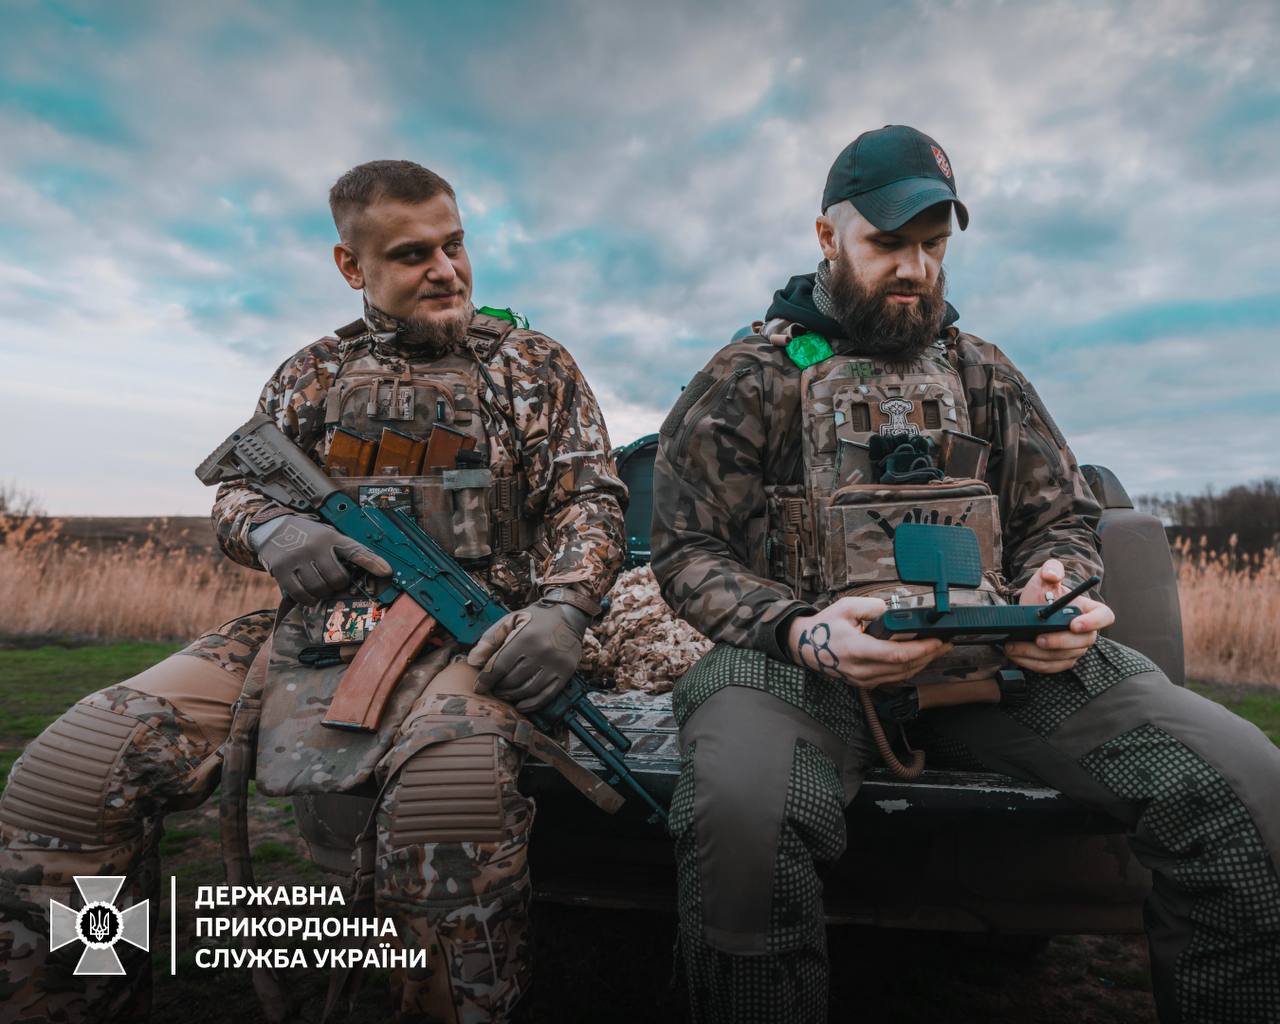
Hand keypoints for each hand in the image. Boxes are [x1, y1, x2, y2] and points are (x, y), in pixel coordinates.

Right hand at [250, 515, 391, 605]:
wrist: (272, 528)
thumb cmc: (306, 536)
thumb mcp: (326, 535)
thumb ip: (342, 551)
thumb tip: (367, 572)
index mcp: (330, 537)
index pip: (355, 550)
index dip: (372, 562)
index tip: (387, 572)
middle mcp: (315, 546)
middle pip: (338, 578)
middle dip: (338, 584)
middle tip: (332, 581)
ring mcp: (297, 558)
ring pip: (320, 589)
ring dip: (322, 592)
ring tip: (319, 584)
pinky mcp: (282, 570)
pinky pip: (301, 594)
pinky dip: (307, 598)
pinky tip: (308, 592)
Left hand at [467, 600, 589, 712]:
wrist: (568, 615)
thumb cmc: (535, 619)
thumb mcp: (509, 621)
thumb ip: (489, 640)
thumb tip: (474, 661)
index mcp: (525, 637)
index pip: (499, 666)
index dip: (486, 680)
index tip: (479, 686)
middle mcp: (542, 651)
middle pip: (512, 681)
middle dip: (498, 688)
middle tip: (493, 688)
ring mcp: (556, 664)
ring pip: (527, 690)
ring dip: (512, 696)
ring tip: (504, 693)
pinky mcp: (566, 672)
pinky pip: (546, 696)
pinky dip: (531, 704)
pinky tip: (520, 704)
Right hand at [786, 596, 951, 688]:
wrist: (806, 647)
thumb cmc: (825, 626)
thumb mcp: (846, 607)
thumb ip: (873, 607)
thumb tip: (895, 612)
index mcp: (856, 649)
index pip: (896, 654)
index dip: (921, 649)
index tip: (937, 641)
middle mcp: (861, 669)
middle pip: (904, 667)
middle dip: (929, 656)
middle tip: (945, 644)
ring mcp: (862, 679)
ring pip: (901, 676)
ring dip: (922, 664)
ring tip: (936, 651)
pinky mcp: (864, 683)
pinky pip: (893, 679)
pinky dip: (908, 669)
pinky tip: (918, 659)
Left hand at [1004, 559, 1113, 673]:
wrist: (1030, 609)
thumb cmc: (1043, 593)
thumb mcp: (1044, 576)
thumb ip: (1051, 568)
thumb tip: (1053, 575)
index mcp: (1089, 609)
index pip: (1104, 617)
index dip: (1094, 622)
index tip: (1074, 624)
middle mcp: (1086, 632)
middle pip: (1083, 642)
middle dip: (1059, 642)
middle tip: (1039, 639)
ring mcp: (1074, 648)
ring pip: (1063, 657)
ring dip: (1038, 654)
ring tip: (1015, 646)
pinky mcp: (1061, 660)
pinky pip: (1050, 667)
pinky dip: (1032, 663)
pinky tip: (1016, 655)